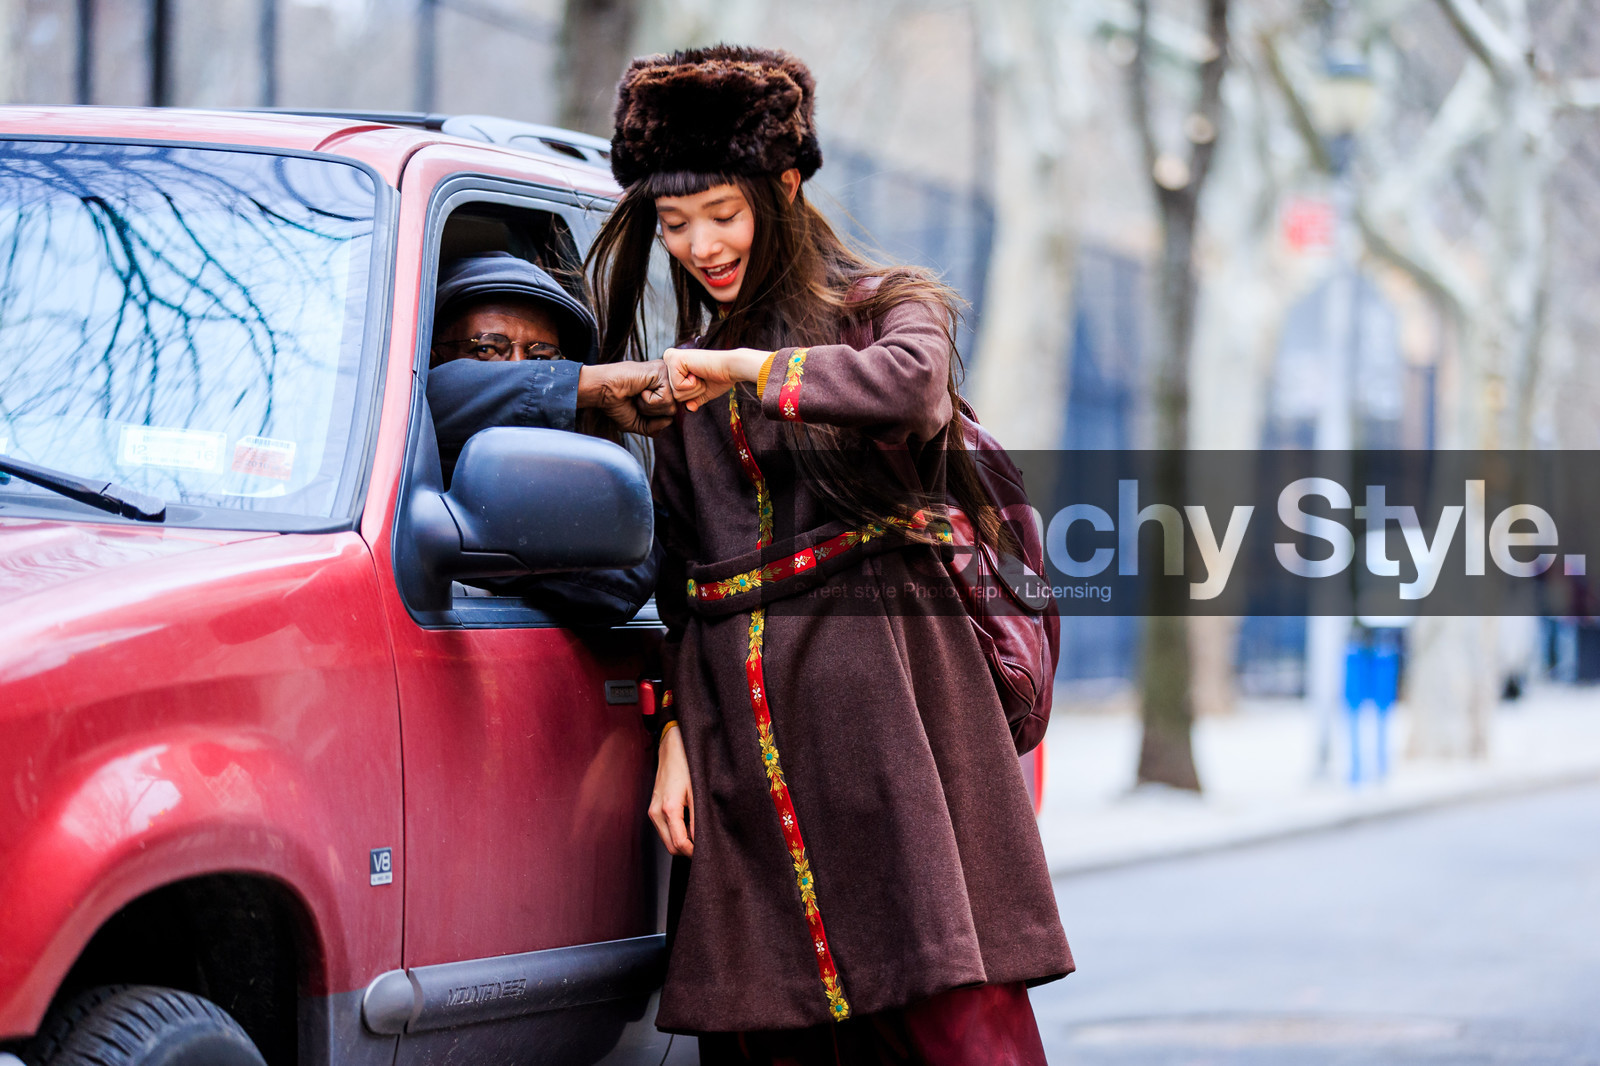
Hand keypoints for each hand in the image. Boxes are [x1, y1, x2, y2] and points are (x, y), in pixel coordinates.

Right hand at [578, 362, 676, 434]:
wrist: (604, 392)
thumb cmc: (618, 404)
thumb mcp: (639, 423)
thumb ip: (656, 427)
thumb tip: (669, 420)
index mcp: (664, 388)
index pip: (673, 413)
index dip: (656, 416)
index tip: (639, 405)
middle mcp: (667, 379)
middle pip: (674, 410)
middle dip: (653, 413)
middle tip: (637, 400)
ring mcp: (666, 374)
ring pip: (671, 405)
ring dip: (650, 407)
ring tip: (638, 394)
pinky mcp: (661, 371)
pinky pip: (665, 398)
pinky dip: (649, 400)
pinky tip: (639, 390)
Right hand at [648, 725, 693, 855]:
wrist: (671, 747)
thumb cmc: (686, 764)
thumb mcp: (697, 792)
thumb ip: (698, 818)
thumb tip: (702, 840)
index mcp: (668, 809)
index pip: (679, 843)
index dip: (693, 852)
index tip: (707, 852)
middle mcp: (656, 813)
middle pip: (670, 847)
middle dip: (687, 851)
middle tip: (706, 847)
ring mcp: (652, 811)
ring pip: (667, 839)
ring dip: (681, 842)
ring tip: (699, 835)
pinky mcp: (654, 808)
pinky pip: (664, 829)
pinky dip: (676, 833)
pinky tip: (690, 824)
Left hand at [663, 347, 769, 411]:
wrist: (732, 368)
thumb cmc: (720, 378)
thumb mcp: (703, 393)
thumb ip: (692, 401)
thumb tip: (687, 409)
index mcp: (674, 366)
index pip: (674, 395)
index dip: (692, 394)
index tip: (702, 379)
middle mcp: (669, 359)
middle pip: (673, 395)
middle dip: (692, 393)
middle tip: (703, 377)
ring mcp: (670, 358)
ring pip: (675, 393)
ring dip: (693, 389)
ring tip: (701, 374)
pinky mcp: (674, 359)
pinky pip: (677, 386)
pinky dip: (692, 384)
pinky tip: (699, 371)